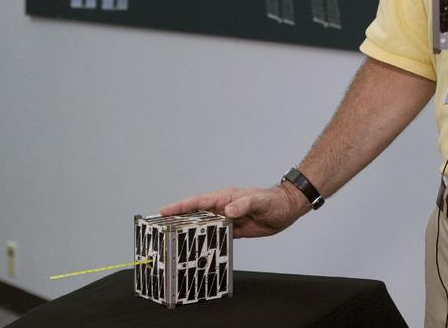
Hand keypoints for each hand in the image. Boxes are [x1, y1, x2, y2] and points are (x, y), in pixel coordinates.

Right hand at [159, 183, 302, 237]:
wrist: (286, 209)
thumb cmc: (274, 201)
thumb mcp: (259, 201)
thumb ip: (244, 204)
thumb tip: (227, 210)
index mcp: (225, 198)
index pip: (198, 202)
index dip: (181, 206)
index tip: (164, 210)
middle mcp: (223, 208)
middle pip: (196, 214)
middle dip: (179, 220)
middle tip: (161, 228)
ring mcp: (227, 219)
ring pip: (204, 225)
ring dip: (191, 232)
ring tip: (173, 241)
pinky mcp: (234, 230)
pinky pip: (216, 235)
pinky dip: (206, 241)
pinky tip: (197, 249)